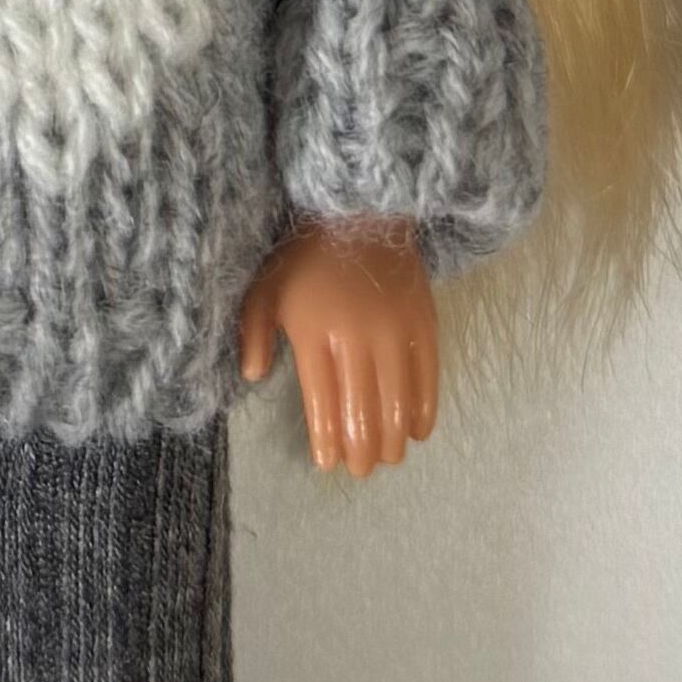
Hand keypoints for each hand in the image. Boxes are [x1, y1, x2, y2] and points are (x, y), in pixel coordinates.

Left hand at [237, 220, 439, 476]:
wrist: (361, 212)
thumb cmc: (305, 257)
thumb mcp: (265, 289)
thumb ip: (254, 332)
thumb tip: (253, 377)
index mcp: (315, 332)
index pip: (323, 402)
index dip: (327, 439)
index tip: (327, 464)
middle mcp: (357, 337)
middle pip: (362, 409)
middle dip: (362, 448)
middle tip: (360, 469)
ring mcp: (395, 332)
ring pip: (396, 401)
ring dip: (393, 438)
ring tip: (388, 458)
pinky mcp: (425, 324)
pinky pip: (428, 377)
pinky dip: (425, 409)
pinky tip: (419, 431)